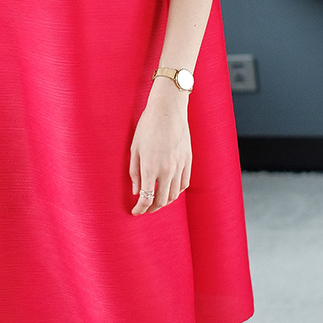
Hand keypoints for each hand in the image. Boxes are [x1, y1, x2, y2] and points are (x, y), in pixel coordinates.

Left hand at [129, 81, 191, 214]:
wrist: (168, 110)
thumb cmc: (147, 126)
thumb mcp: (135, 148)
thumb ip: (134, 172)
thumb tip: (136, 191)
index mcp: (150, 168)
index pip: (146, 198)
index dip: (140, 209)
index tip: (135, 212)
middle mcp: (167, 170)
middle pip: (162, 201)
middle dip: (152, 208)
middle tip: (145, 208)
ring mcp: (180, 166)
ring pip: (175, 194)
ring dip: (165, 201)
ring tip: (157, 200)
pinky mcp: (188, 161)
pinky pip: (184, 183)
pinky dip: (177, 191)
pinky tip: (170, 189)